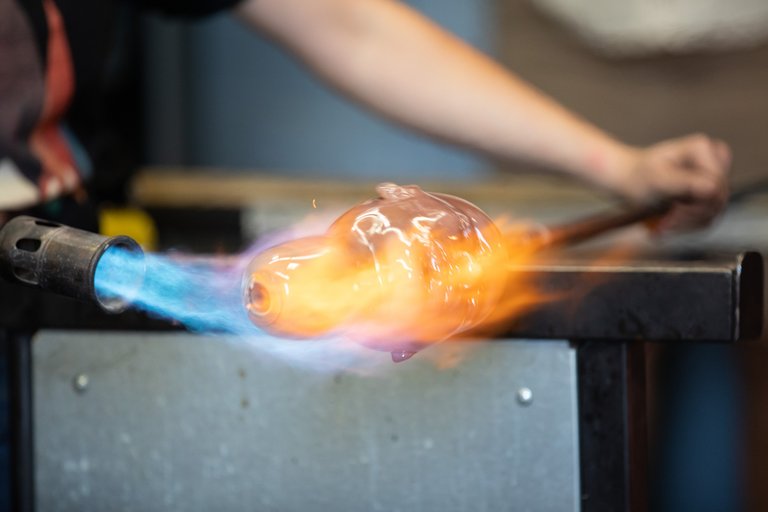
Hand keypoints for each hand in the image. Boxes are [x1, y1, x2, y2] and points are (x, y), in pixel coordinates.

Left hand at [613, 134, 730, 232]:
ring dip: (686, 223)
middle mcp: (712, 158)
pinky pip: (708, 215)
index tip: (670, 216)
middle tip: (663, 226)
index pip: (715, 185)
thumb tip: (712, 188)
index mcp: (701, 148)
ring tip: (662, 226)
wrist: (628, 179)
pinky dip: (687, 224)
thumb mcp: (657, 179)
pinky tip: (668, 223)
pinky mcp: (710, 190)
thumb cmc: (638, 176)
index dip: (696, 205)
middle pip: (717, 199)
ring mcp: (713, 175)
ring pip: (714, 210)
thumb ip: (685, 182)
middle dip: (689, 217)